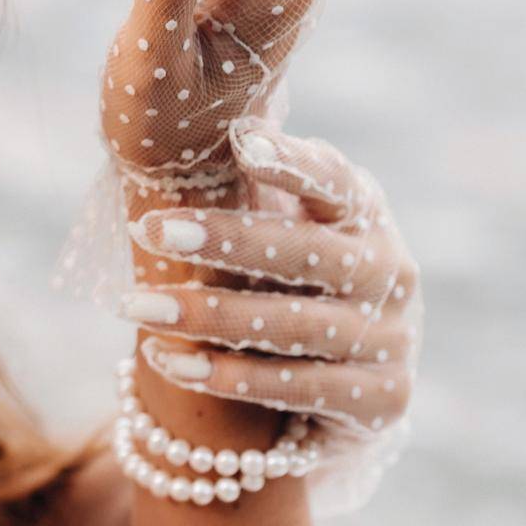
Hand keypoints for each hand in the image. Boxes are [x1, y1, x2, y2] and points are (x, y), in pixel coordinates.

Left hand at [122, 116, 422, 451]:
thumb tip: (190, 125)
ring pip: (291, 325)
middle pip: (304, 252)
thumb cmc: (295, 280)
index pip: (335, 181)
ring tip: (134, 306)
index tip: (241, 142)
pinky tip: (167, 361)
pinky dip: (225, 375)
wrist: (351, 382)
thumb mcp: (284, 225)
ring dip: (205, 315)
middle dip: (222, 240)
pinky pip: (294, 386)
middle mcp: (389, 271)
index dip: (293, 163)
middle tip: (147, 228)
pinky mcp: (383, 400)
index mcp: (365, 215)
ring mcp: (391, 338)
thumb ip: (249, 185)